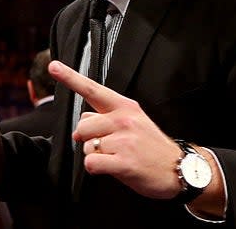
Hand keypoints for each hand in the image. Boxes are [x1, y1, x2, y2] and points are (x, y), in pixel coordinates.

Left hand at [49, 60, 180, 198]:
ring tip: (117, 156)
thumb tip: (79, 127)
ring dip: (96, 155)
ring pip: (85, 147)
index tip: (54, 66)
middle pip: (82, 125)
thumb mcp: (133, 121)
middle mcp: (123, 120)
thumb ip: (105, 117)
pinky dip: (96, 168)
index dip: (70, 78)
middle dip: (88, 138)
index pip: (92, 89)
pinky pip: (91, 163)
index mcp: (124, 107)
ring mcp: (124, 141)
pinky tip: (114, 168)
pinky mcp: (124, 163)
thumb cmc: (151, 146)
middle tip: (110, 146)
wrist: (181, 169)